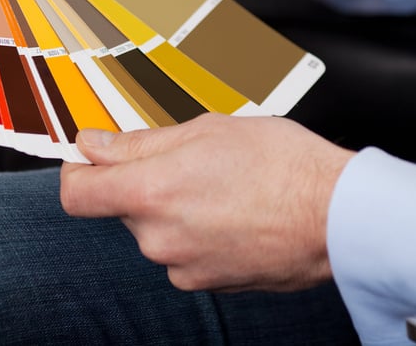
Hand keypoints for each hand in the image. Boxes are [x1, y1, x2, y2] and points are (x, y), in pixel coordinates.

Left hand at [59, 113, 354, 291]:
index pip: (76, 194)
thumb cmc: (281, 164)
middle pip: (121, 208)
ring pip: (155, 230)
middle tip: (185, 161)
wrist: (340, 216)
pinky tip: (231, 213)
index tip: (90, 158)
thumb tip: (93, 144)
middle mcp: (158, 238)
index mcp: (150, 193)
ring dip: (172, 209)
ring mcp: (183, 267)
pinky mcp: (209, 284)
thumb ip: (138, 142)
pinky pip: (183, 253)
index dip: (76, 171)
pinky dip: (195, 233)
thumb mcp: (204, 131)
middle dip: (141, 183)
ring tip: (219, 186)